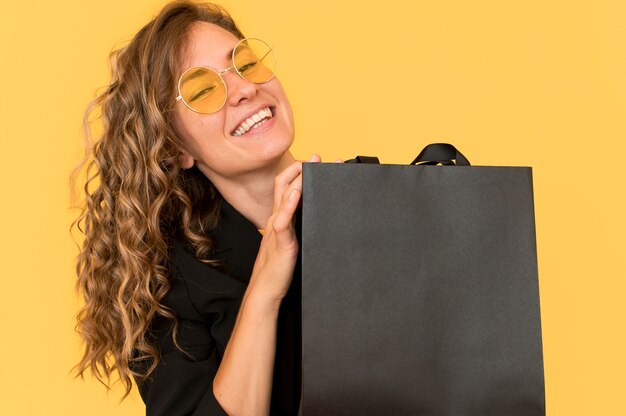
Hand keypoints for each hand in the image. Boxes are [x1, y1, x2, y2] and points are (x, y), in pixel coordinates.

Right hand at [248, 154, 321, 303]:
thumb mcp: (290, 243)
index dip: (298, 173)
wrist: (266, 291)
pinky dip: (288, 206)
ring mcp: (277, 230)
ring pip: (284, 199)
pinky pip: (283, 222)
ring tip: (308, 168)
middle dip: (299, 169)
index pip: (287, 188)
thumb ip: (297, 229)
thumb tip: (314, 217)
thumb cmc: (279, 270)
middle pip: (283, 186)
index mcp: (280, 219)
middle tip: (316, 157)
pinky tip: (296, 195)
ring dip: (296, 181)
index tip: (315, 162)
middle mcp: (277, 220)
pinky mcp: (282, 243)